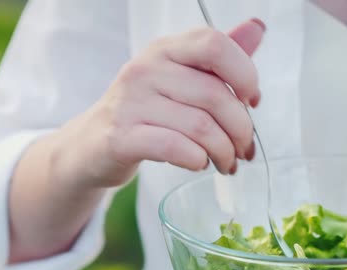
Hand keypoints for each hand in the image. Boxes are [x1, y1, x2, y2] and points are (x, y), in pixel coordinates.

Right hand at [70, 18, 264, 187]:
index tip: (252, 102)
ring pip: (199, 126)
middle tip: (244, 150)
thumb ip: (214, 60)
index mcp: (163, 51)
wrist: (89, 146)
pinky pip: (174, 147)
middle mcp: (144, 70)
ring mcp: (130, 104)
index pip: (214, 45)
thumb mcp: (175, 80)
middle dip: (241, 130)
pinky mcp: (121, 137)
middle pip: (214, 96)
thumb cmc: (140, 114)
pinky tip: (199, 164)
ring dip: (223, 151)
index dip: (245, 74)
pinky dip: (197, 159)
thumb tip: (257, 29)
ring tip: (226, 163)